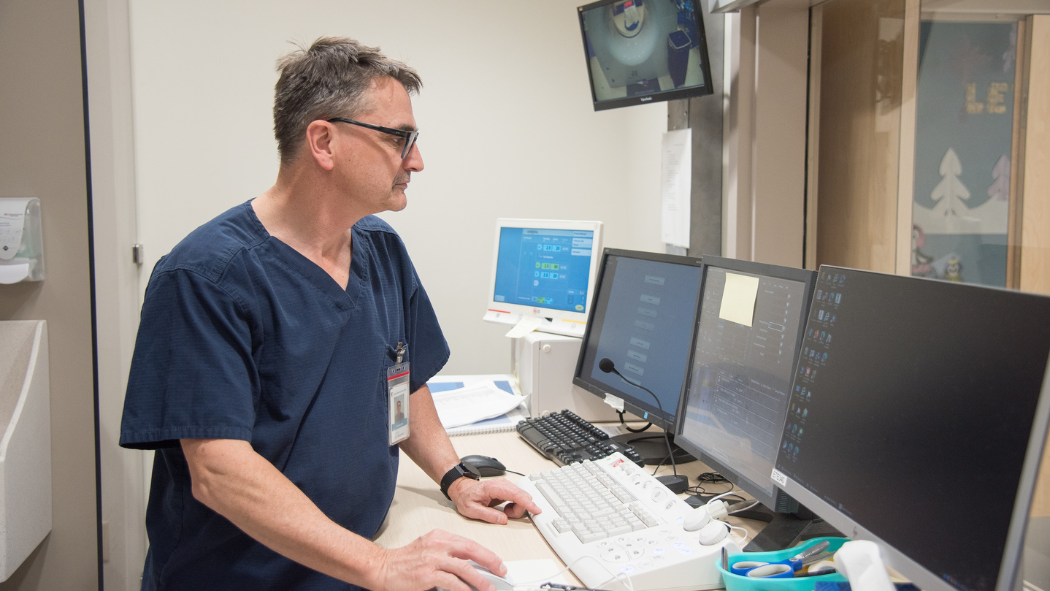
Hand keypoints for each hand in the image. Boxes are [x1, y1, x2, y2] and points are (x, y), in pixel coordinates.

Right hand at [374, 529, 504, 590]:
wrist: (381, 567)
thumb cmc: (403, 561)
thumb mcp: (427, 548)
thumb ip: (446, 553)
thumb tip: (468, 565)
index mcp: (439, 536)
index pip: (468, 543)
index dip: (485, 553)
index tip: (496, 562)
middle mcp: (437, 544)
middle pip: (471, 550)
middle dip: (490, 561)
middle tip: (501, 570)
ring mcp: (433, 559)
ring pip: (464, 567)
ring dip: (479, 579)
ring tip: (488, 588)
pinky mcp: (427, 574)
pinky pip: (452, 582)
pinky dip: (463, 589)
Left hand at [447, 477, 541, 524]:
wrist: (463, 489)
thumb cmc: (466, 498)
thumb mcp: (472, 510)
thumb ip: (488, 515)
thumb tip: (503, 519)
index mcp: (493, 488)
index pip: (514, 494)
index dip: (526, 502)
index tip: (536, 509)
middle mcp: (501, 484)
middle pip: (522, 495)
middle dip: (520, 509)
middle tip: (507, 515)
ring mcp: (505, 485)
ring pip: (522, 497)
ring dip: (517, 508)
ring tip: (505, 512)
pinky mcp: (507, 488)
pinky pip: (519, 498)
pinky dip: (516, 506)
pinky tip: (506, 509)